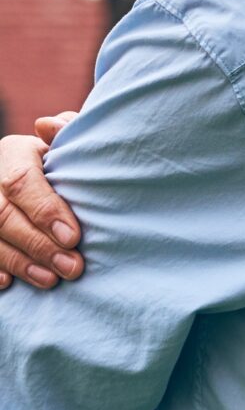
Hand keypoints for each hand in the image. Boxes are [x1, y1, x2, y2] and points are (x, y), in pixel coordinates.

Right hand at [0, 117, 82, 291]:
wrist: (31, 172)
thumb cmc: (60, 161)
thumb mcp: (65, 144)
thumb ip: (66, 133)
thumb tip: (49, 126)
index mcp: (12, 153)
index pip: (21, 182)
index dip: (46, 211)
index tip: (74, 237)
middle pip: (3, 215)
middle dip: (38, 245)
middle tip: (71, 267)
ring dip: (18, 262)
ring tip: (50, 279)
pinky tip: (9, 283)